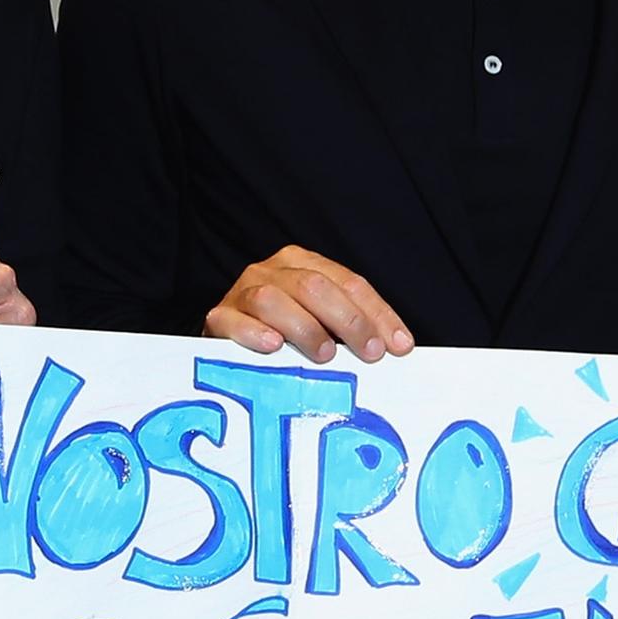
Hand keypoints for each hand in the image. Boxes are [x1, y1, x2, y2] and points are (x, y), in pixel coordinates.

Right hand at [210, 247, 414, 365]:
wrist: (226, 337)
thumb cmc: (282, 332)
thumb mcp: (320, 321)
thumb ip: (349, 327)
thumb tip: (395, 348)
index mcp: (302, 264)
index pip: (348, 282)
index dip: (377, 314)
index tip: (398, 345)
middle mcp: (272, 271)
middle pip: (314, 286)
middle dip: (348, 320)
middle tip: (369, 353)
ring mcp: (242, 292)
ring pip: (273, 299)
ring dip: (304, 327)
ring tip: (325, 354)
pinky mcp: (219, 318)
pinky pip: (233, 321)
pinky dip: (254, 333)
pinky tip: (273, 347)